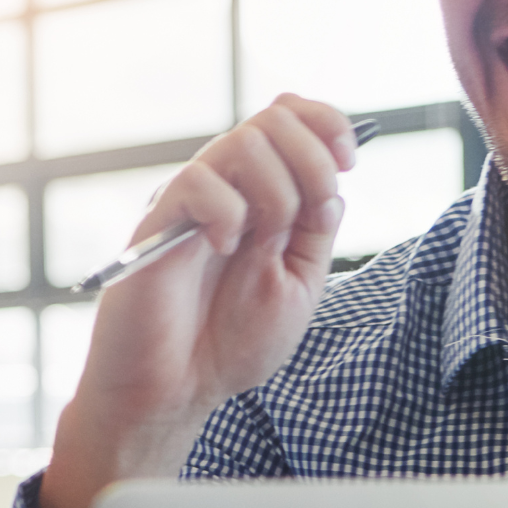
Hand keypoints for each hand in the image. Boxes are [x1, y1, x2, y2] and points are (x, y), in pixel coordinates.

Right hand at [38, 94, 355, 507]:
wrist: (179, 390)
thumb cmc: (230, 343)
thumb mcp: (297, 287)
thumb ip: (313, 235)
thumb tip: (330, 186)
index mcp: (259, 195)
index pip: (289, 119)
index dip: (326, 124)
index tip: (349, 163)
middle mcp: (225, 188)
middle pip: (273, 118)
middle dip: (312, 159)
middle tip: (314, 212)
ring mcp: (190, 201)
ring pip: (241, 141)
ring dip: (276, 190)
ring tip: (265, 242)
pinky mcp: (158, 221)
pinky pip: (199, 183)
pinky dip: (227, 213)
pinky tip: (223, 249)